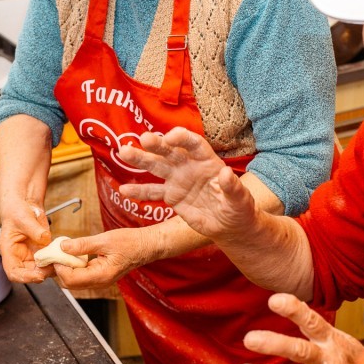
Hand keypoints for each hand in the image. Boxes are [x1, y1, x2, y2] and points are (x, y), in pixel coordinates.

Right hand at [0, 200, 54, 283]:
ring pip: (39, 271)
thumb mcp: (24, 218)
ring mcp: (30, 255)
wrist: (25, 206)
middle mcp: (18, 256)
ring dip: (49, 269)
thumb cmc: (17, 211)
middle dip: (40, 274)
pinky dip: (55, 262)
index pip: (13, 271)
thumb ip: (34, 230)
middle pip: (27, 274)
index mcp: (9, 250)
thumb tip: (44, 238)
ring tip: (59, 262)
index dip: (24, 277)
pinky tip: (62, 257)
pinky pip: (48, 262)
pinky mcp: (41, 253)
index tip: (38, 275)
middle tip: (53, 268)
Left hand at [50, 227, 162, 289]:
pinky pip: (81, 276)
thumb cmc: (130, 242)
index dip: (59, 268)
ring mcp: (100, 281)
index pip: (71, 279)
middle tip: (54, 254)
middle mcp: (100, 282)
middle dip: (59, 270)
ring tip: (62, 253)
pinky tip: (72, 255)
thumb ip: (83, 245)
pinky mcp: (99, 276)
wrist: (145, 246)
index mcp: (101, 275)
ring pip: (74, 281)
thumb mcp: (105, 240)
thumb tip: (63, 246)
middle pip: (70, 284)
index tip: (54, 254)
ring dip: (65, 269)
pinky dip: (73, 267)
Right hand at [119, 127, 258, 239]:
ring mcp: (178, 180)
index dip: (183, 139)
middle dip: (157, 144)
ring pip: (157, 167)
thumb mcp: (240, 199)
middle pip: (171, 152)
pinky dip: (139, 192)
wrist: (230, 226)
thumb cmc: (239, 209)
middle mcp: (189, 166)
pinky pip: (153, 193)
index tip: (171, 137)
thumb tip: (225, 173)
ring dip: (140, 159)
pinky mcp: (171, 196)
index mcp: (208, 161)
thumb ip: (232, 186)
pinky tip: (123, 190)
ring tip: (124, 153)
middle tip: (143, 139)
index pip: (194, 145)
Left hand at [239, 293, 363, 363]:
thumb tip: (292, 303)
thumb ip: (316, 330)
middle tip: (249, 339)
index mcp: (331, 340)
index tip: (273, 301)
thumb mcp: (340, 342)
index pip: (312, 321)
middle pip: (299, 349)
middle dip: (273, 344)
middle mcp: (329, 358)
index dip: (294, 310)